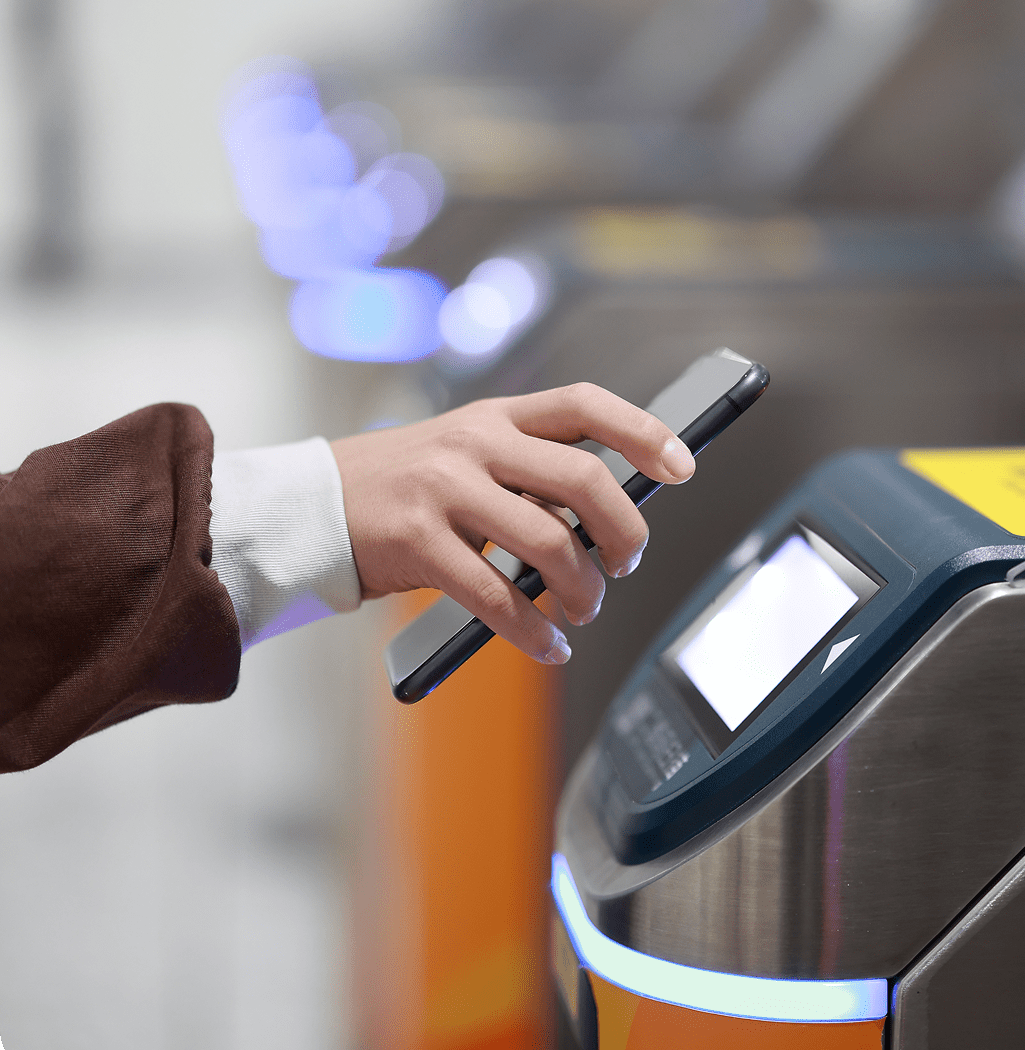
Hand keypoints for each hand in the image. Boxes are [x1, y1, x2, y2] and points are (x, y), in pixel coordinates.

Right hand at [330, 383, 694, 664]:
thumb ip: (530, 472)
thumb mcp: (467, 453)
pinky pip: (498, 597)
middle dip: (625, 533)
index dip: (642, 431)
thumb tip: (607, 519)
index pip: (584, 404)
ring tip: (582, 610)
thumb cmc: (407, 486)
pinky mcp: (418, 542)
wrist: (316, 505)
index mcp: (496, 415)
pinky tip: (547, 645)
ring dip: (583, 591)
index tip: (683, 467)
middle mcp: (475, 443)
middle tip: (627, 564)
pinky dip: (535, 632)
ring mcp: (445, 490)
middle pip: (585, 480)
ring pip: (550, 544)